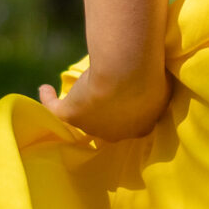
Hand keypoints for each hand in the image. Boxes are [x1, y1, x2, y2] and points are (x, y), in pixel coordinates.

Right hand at [37, 62, 168, 142]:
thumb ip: (160, 83)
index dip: (130, 111)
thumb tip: (161, 76)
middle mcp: (116, 133)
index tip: (128, 100)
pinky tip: (45, 88)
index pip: (134, 123)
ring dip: (79, 106)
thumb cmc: (151, 76)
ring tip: (74, 95)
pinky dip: (49, 99)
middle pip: (108, 127)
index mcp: (141, 126)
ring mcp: (93, 126)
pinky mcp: (72, 115)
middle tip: (102, 100)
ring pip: (83, 120)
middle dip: (106, 116)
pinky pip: (55, 110)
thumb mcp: (163, 80)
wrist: (128, 74)